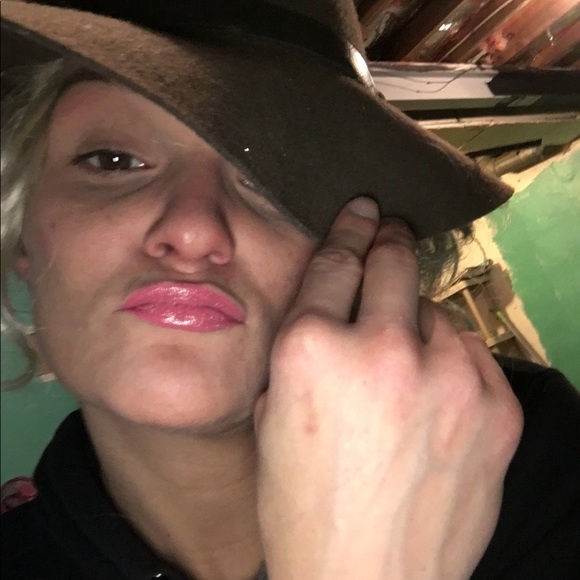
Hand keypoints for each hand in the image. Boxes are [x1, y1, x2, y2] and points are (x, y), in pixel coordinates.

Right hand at [254, 197, 522, 579]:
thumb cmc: (302, 505)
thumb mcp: (271, 414)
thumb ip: (302, 348)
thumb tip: (333, 304)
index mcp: (311, 350)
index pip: (336, 263)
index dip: (348, 230)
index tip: (362, 211)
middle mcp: (383, 352)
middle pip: (393, 264)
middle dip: (388, 243)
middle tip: (389, 232)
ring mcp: (449, 379)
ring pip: (436, 312)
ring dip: (417, 322)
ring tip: (403, 361)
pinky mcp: (496, 409)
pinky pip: (470, 355)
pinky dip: (450, 361)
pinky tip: (433, 394)